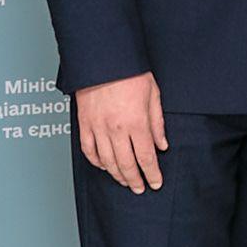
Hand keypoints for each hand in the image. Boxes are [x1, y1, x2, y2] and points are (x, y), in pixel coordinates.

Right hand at [75, 72, 167, 193]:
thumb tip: (162, 145)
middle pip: (127, 165)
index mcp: (136, 122)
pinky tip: (104, 166)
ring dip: (117, 175)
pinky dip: (96, 162)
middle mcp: (116, 129)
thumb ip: (157, 123)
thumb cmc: (130, 72)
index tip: (156, 183)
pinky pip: (89, 150)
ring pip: (107, 162)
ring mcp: (98, 128)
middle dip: (135, 180)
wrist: (103, 58)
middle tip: (141, 188)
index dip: (152, 174)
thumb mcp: (153, 94)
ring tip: (125, 181)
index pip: (146, 157)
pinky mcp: (84, 124)